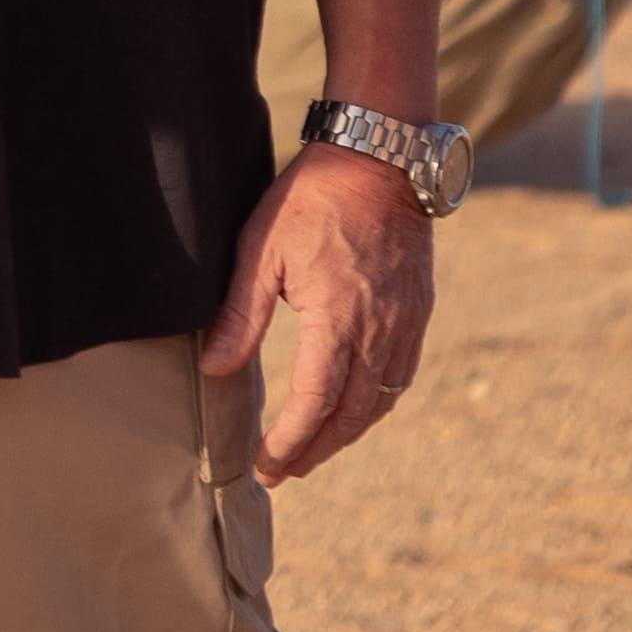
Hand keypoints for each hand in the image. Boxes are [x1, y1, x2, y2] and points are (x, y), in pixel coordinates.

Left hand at [200, 150, 434, 482]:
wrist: (380, 159)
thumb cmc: (312, 199)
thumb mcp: (261, 249)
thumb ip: (241, 314)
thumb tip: (213, 368)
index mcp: (338, 318)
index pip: (316, 401)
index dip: (291, 441)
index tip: (267, 464)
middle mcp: (380, 330)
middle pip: (352, 415)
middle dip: (315, 450)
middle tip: (281, 473)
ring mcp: (405, 322)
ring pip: (381, 401)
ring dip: (346, 434)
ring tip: (312, 452)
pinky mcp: (418, 310)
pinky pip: (402, 376)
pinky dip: (376, 405)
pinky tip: (355, 411)